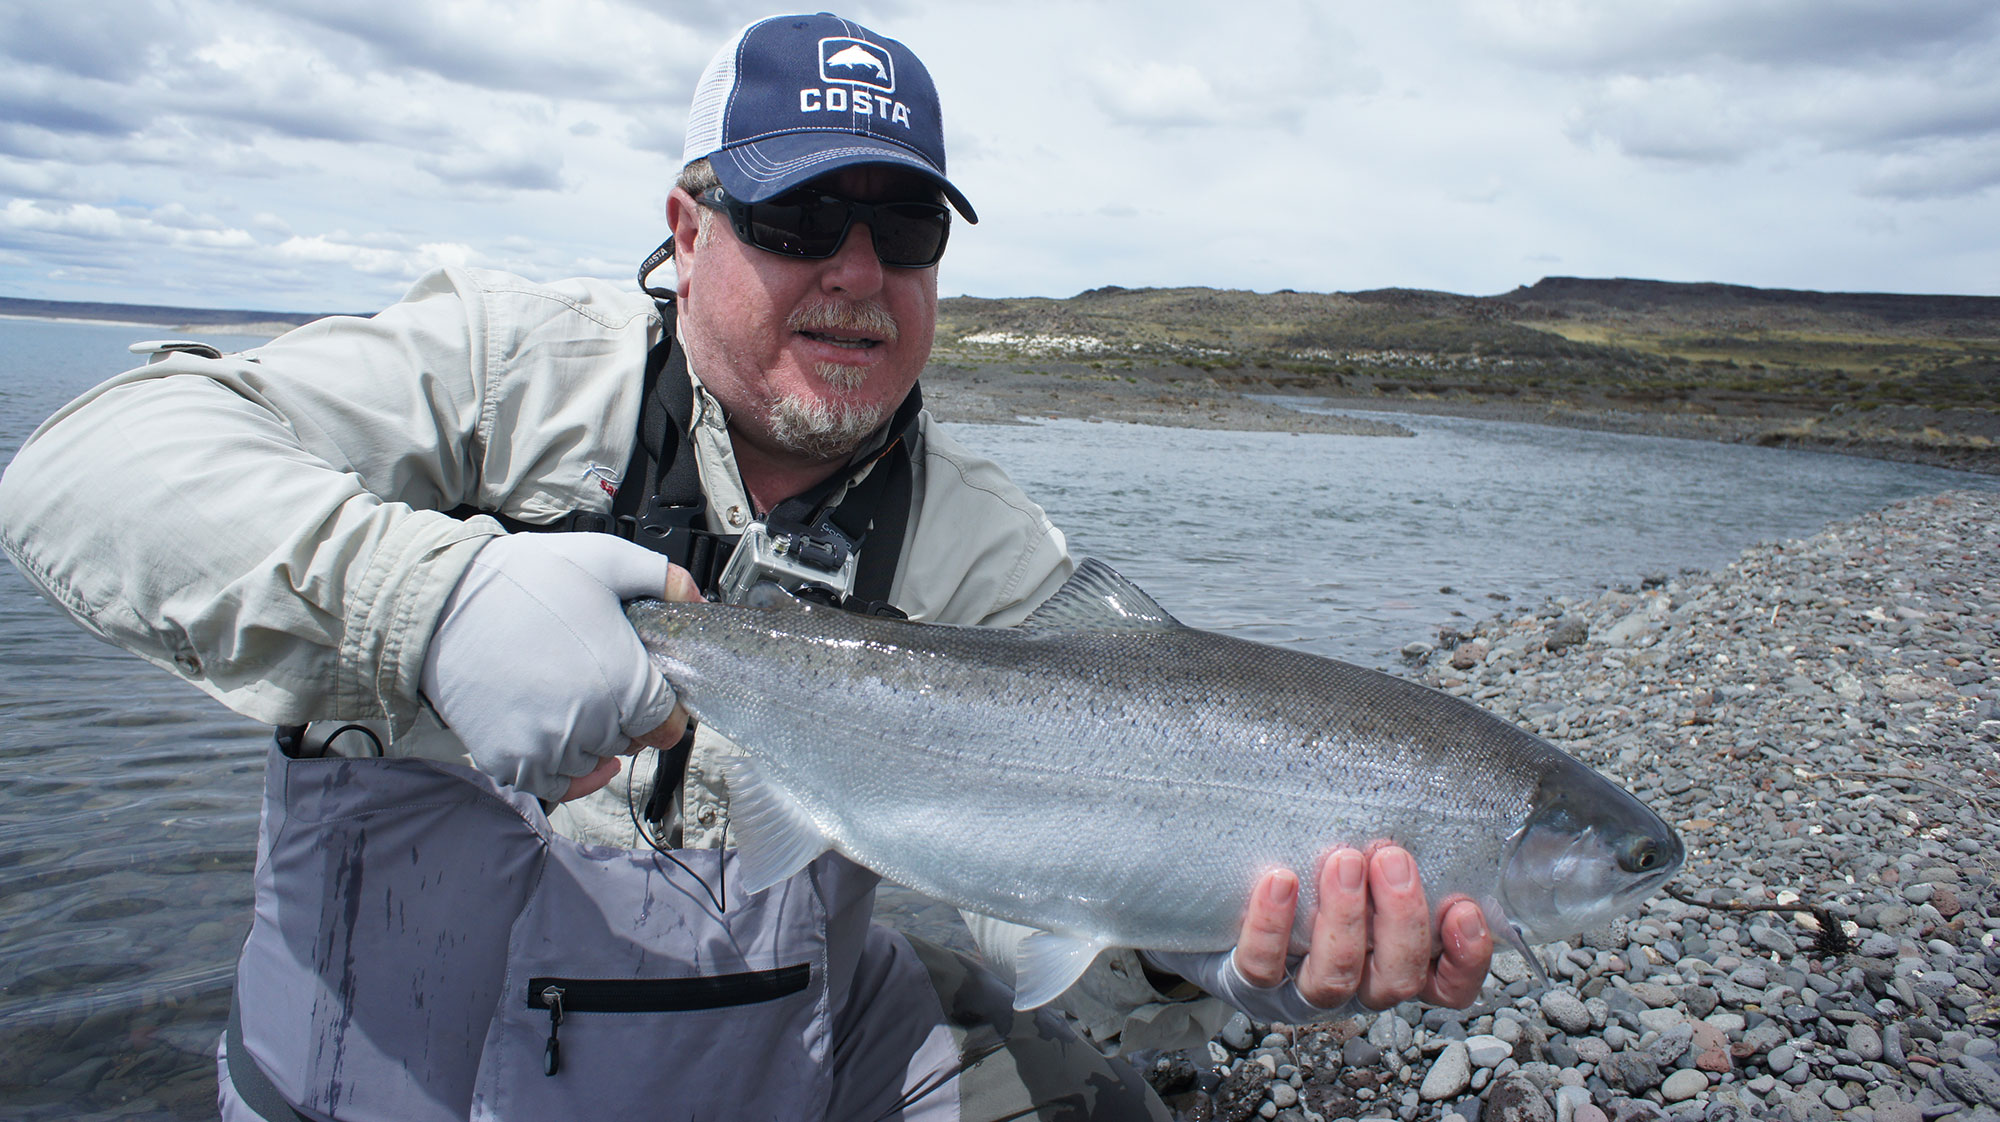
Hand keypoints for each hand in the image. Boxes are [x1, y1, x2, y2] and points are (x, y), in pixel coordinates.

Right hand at [420, 532, 697, 802]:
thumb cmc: (521, 580)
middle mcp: (589, 723)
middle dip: (623, 716)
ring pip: (591, 761)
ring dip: (588, 738)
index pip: (666, 723)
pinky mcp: (508, 761)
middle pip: (628, 741)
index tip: (647, 689)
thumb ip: (661, 577)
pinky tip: (561, 741)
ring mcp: (546, 747)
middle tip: (598, 679)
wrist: (440, 603)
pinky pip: (553, 785)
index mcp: (622, 681)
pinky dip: (562, 770)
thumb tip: (693, 598)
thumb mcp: (603, 558)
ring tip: (567, 694)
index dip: (661, 706)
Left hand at [1146, 845, 1491, 1022]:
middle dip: (1401, 918)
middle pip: (1397, 979)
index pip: (1449, 983)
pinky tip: (1279, 880)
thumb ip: (1384, 830)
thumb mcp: (1351, 855)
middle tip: (1390, 856)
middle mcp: (1355, 983)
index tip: (1464, 907)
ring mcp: (1300, 990)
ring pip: (1336, 978)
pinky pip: (1263, 966)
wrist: (1211, 912)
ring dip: (1345, 919)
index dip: (1467, 957)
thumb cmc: (1299, 869)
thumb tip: (1413, 757)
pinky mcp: (1248, 983)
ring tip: (1341, 859)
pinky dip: (1273, 925)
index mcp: (1391, 958)